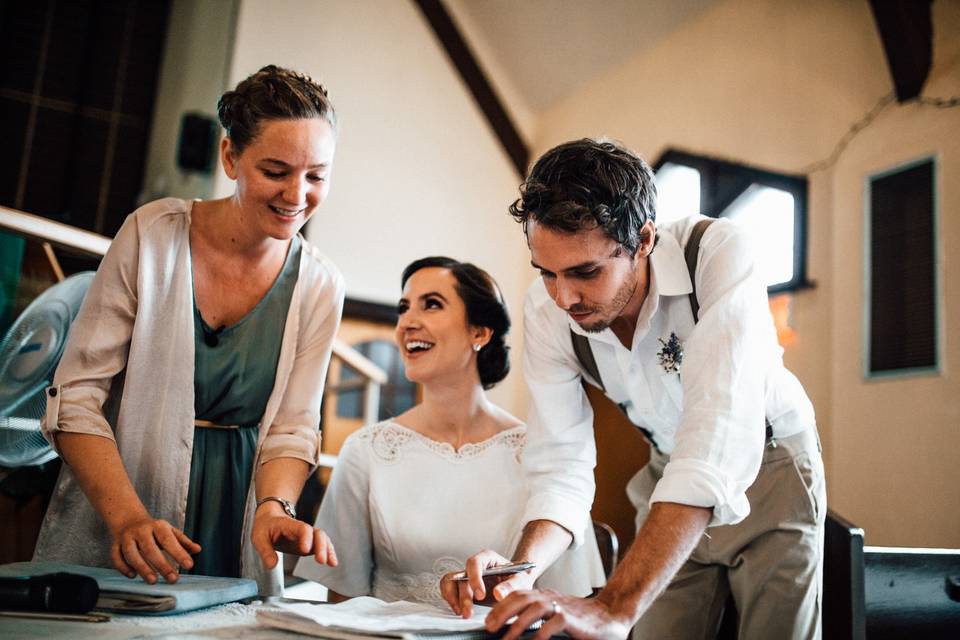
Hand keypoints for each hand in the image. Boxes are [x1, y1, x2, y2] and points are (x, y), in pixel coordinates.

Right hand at [109, 517, 200, 583]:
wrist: (128, 519)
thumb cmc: (154, 530)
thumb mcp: (170, 532)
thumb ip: (183, 542)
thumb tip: (198, 550)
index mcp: (158, 526)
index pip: (169, 540)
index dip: (179, 553)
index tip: (189, 566)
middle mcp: (141, 531)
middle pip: (150, 549)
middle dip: (162, 565)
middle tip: (173, 579)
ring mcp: (126, 538)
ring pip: (131, 554)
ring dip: (142, 568)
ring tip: (153, 581)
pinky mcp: (114, 545)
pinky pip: (116, 557)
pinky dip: (123, 568)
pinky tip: (132, 576)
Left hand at [251, 504, 336, 570]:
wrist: (271, 518)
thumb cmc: (265, 526)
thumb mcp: (259, 538)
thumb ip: (265, 551)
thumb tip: (272, 566)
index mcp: (289, 525)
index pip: (302, 529)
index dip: (306, 538)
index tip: (305, 550)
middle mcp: (302, 529)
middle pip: (317, 533)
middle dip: (321, 546)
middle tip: (321, 560)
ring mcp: (308, 536)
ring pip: (323, 539)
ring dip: (328, 550)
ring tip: (332, 563)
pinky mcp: (310, 543)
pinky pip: (323, 545)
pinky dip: (329, 553)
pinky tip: (332, 563)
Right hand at [440, 549, 534, 618]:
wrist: (517, 582)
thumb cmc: (518, 577)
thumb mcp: (520, 580)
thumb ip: (511, 586)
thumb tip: (498, 594)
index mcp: (487, 558)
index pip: (474, 563)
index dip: (474, 578)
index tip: (480, 595)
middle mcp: (474, 566)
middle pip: (461, 576)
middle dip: (463, 596)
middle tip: (468, 613)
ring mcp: (467, 576)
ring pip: (450, 581)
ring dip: (452, 598)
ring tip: (461, 612)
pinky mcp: (463, 587)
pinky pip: (448, 589)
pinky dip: (450, 599)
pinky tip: (458, 609)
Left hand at [485, 589, 631, 639]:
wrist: (611, 615)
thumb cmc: (582, 619)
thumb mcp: (556, 615)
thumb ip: (538, 619)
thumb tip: (515, 632)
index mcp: (544, 596)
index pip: (517, 595)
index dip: (500, 606)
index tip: (488, 621)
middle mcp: (550, 598)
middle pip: (521, 598)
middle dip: (502, 612)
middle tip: (489, 628)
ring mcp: (561, 606)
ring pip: (534, 608)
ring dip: (517, 624)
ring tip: (505, 639)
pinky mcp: (572, 619)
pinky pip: (553, 623)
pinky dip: (541, 633)